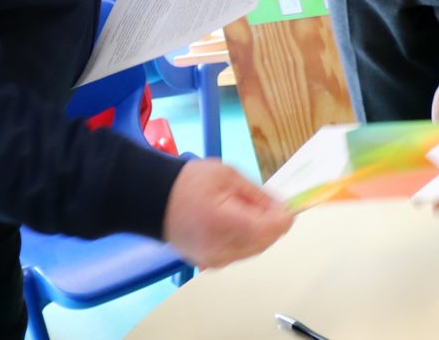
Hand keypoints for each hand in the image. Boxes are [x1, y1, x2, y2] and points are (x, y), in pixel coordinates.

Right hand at [162, 158, 291, 267]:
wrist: (152, 200)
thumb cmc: (187, 183)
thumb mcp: (229, 176)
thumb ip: (259, 195)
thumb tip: (283, 208)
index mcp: (225, 224)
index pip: (271, 229)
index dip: (284, 216)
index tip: (286, 204)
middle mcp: (221, 249)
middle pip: (265, 241)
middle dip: (271, 223)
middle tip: (262, 203)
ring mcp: (214, 260)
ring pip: (254, 249)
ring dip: (259, 232)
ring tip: (242, 209)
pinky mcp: (208, 263)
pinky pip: (239, 253)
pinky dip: (245, 239)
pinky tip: (233, 222)